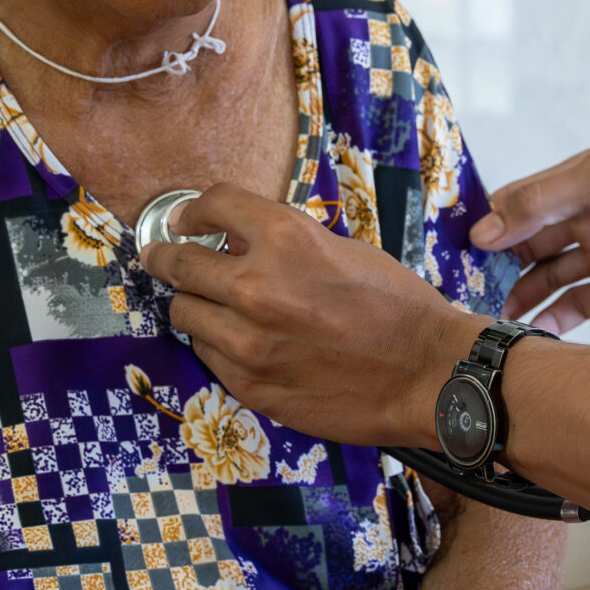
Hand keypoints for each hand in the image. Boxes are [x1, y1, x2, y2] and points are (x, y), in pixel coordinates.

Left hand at [142, 186, 479, 445]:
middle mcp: (257, 287)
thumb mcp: (343, 249)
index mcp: (287, 238)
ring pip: (186, 313)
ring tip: (214, 307)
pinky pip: (209, 356)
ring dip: (197, 305)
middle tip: (161, 257)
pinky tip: (243, 343)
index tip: (186, 220)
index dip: (193, 210)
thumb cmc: (397, 307)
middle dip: (167, 256)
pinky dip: (218, 345)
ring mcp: (248, 342)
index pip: (214, 205)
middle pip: (180, 263)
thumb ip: (284, 244)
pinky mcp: (250, 385)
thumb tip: (237, 244)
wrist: (428, 373)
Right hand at [471, 148, 589, 333]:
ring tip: (493, 320)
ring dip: (519, 297)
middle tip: (464, 295)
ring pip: (546, 279)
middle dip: (494, 268)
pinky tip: (532, 334)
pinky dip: (552, 320)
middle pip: (525, 245)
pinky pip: (576, 307)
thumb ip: (543, 202)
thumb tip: (486, 230)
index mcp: (575, 184)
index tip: (452, 254)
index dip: (485, 227)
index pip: (516, 205)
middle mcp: (585, 218)